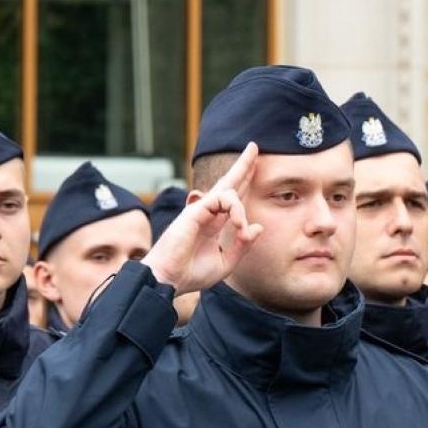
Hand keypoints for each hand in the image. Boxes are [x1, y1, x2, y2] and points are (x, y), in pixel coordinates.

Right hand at [143, 142, 262, 295]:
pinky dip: (234, 209)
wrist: (169, 280)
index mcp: (214, 223)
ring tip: (240, 227)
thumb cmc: (191, 273)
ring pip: (228, 191)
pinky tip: (237, 224)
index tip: (255, 164)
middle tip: (254, 146)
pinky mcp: (194, 211)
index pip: (232, 197)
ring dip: (240, 207)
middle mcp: (207, 213)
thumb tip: (258, 226)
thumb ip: (243, 245)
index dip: (243, 181)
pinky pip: (220, 199)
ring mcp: (199, 210)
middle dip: (243, 165)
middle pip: (228, 183)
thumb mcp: (225, 262)